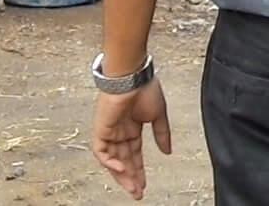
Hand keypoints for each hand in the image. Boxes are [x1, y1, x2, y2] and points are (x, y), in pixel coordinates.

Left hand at [91, 80, 171, 198]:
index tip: (144, 184)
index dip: (139, 170)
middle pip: (124, 160)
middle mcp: (119, 131)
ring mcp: (109, 130)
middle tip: (137, 192)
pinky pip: (101, 151)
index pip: (134, 154)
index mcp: (132, 127)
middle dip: (131, 177)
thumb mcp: (159, 116)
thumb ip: (162, 135)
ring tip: (132, 188)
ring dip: (122, 174)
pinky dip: (110, 162)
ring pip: (112, 159)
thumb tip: (168, 152)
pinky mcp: (101, 129)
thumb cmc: (145, 89)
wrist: (132, 76)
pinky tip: (121, 170)